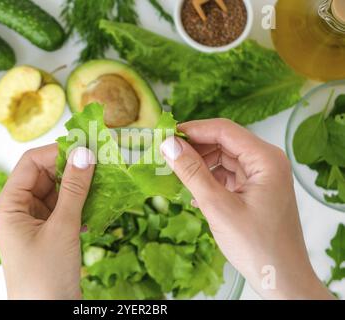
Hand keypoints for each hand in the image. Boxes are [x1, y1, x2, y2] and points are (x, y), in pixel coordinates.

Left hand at [0, 145, 94, 299]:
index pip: (31, 162)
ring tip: (105, 183)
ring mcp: (34, 221)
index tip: (87, 148)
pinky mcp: (48, 232)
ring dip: (80, 187)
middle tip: (102, 163)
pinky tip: (98, 205)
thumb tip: (85, 154)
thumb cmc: (44, 277)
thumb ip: (74, 189)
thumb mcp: (62, 228)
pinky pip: (64, 208)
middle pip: (45, 175)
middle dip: (72, 169)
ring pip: (58, 191)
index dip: (57, 152)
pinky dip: (81, 205)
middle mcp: (18, 208)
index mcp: (9, 204)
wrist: (47, 315)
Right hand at [160, 119, 332, 299]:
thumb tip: (169, 145)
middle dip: (195, 148)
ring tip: (177, 175)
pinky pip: (228, 175)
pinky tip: (194, 193)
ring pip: (224, 158)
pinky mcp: (256, 190)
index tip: (165, 135)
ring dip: (200, 165)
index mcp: (266, 159)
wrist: (281, 278)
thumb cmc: (256, 245)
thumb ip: (192, 172)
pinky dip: (209, 180)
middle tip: (166, 156)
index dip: (193, 130)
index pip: (224, 130)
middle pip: (224, 142)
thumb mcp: (218, 206)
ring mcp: (262, 176)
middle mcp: (267, 161)